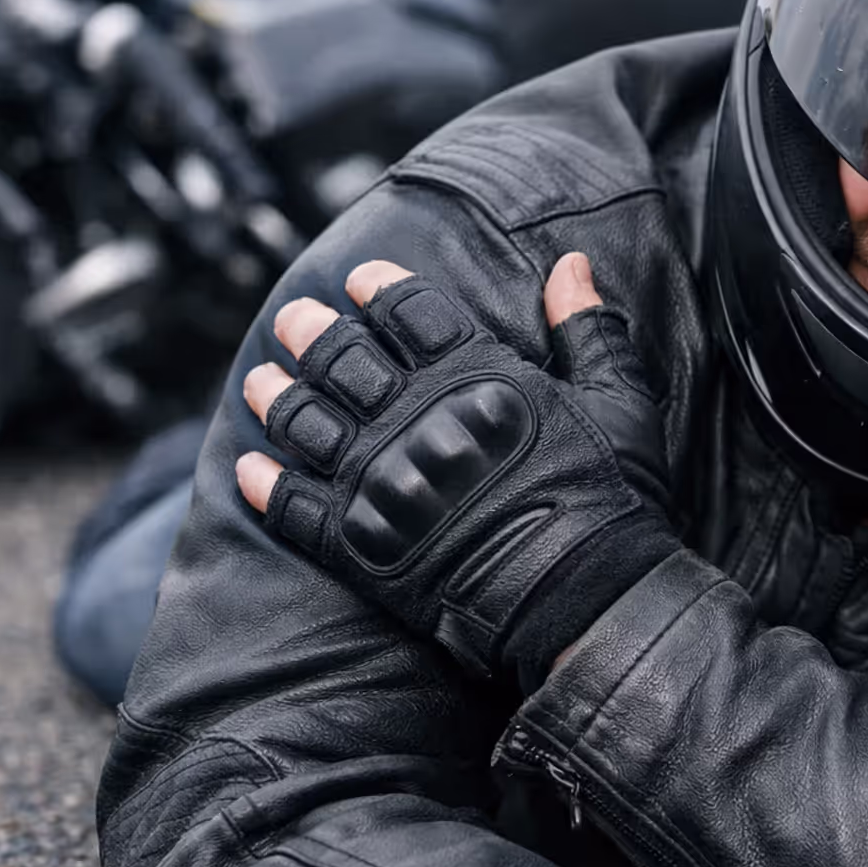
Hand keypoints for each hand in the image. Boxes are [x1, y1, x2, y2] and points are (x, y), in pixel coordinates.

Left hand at [236, 253, 675, 688]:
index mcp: (474, 376)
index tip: (357, 279)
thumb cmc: (608, 502)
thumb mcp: (619, 402)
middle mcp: (414, 418)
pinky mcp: (359, 542)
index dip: (379, 288)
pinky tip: (248, 467)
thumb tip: (572, 263)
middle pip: (342, 357)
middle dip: (310, 331)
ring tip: (258, 380)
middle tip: (292, 319)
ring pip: (305, 422)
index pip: (410, 310)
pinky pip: (294, 506)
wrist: (582, 603)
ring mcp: (379, 479)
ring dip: (276, 396)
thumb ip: (588, 329)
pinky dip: (266, 484)